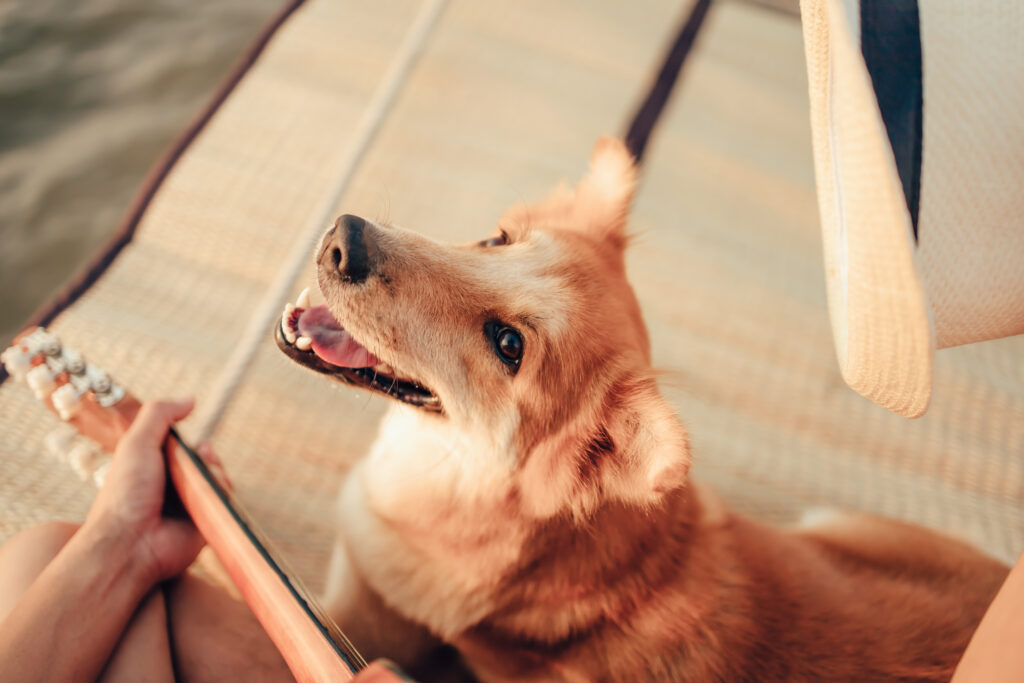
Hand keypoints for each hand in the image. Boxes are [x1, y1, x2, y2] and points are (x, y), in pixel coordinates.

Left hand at [82, 399, 207, 584]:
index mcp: (152, 469)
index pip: (179, 447)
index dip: (187, 440)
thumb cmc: (125, 493)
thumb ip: (160, 415)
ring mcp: (189, 505)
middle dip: (206, 454)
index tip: (187, 440)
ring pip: (217, 477)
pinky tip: (207, 494)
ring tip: (199, 479)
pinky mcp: (206, 522)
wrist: (131, 543)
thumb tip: (190, 399)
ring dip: (214, 471)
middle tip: (201, 455)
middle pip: (202, 460)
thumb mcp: (136, 443)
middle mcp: (171, 487)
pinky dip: (221, 491)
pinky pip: (225, 499)